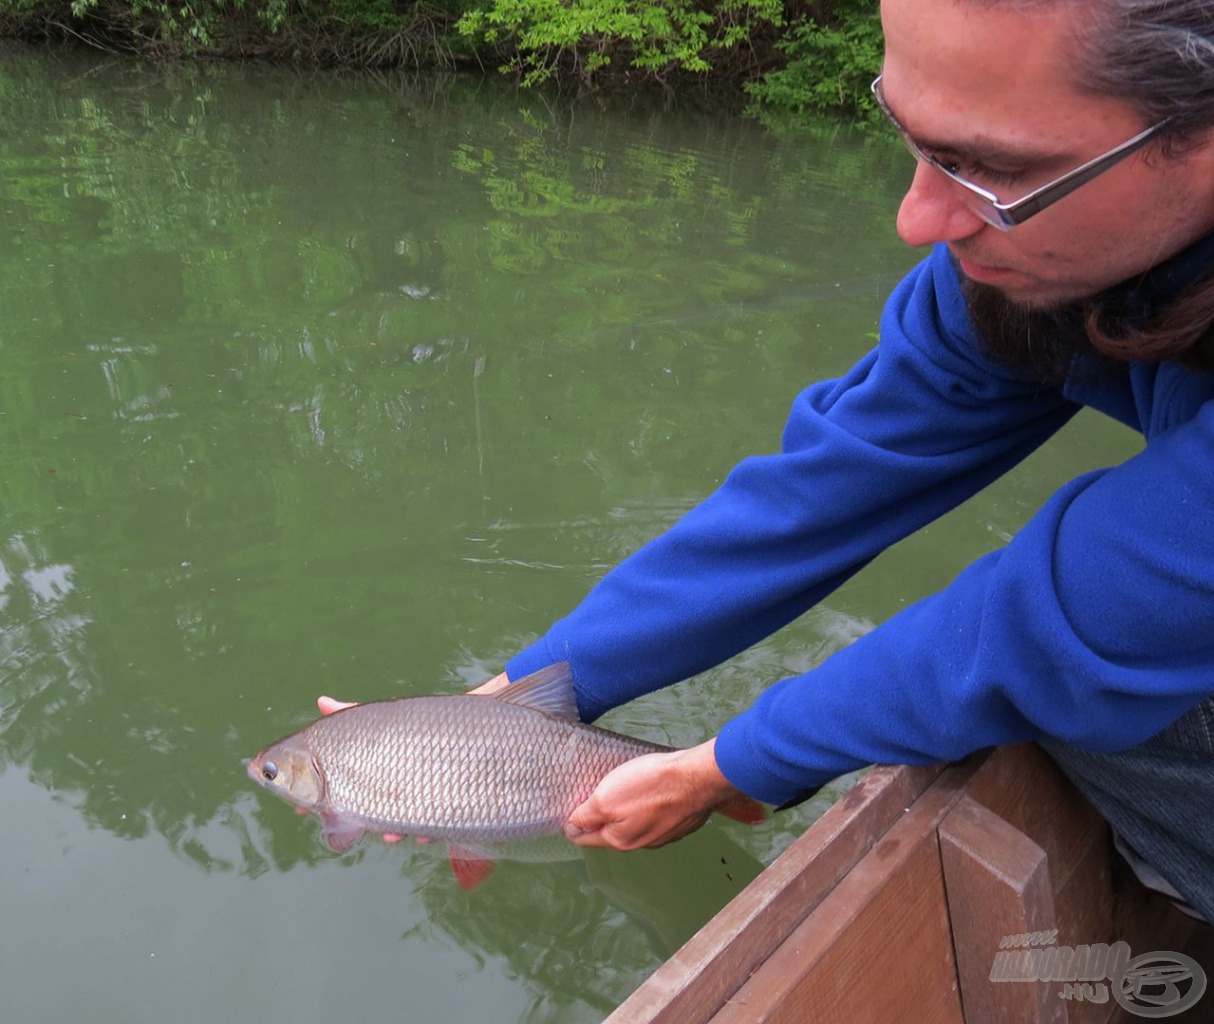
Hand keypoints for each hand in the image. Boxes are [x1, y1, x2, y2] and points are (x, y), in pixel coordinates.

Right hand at [311, 671, 508, 840]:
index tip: (303, 808)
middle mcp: (403, 786)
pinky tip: (429, 833)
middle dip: (360, 820)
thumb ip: (357, 713)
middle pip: (373, 807)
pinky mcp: (457, 799)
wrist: (492, 714)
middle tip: (349, 827)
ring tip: (391, 833)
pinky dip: (432, 828)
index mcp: (382, 770)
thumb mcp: (392, 718)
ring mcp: (429, 793)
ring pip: (404, 818)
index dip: (325, 800)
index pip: (347, 789)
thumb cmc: (434, 720)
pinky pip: (440, 820)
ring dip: (395, 828)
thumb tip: (322, 702)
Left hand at [564, 739, 742, 850]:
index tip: (572, 807)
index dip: (574, 822)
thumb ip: (586, 816)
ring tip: (625, 787)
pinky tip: (650, 789)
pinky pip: (655, 815)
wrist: (698, 778)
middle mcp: (641, 842)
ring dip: (627, 810)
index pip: (585, 838)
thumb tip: (572, 828)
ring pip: (634, 823)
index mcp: (619, 840)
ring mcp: (663, 834)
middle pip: (611, 831)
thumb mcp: (606, 798)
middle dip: (601, 816)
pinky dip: (648, 805)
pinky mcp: (678, 821)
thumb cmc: (652, 786)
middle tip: (597, 791)